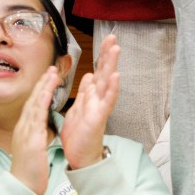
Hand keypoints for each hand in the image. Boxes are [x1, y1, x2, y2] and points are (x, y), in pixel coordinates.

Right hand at [9, 67, 58, 194]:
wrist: (22, 187)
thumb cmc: (28, 171)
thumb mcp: (31, 149)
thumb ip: (34, 136)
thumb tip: (39, 129)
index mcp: (24, 129)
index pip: (32, 104)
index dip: (40, 89)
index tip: (47, 78)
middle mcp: (23, 127)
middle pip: (32, 99)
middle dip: (42, 82)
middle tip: (51, 68)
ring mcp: (25, 132)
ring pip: (34, 104)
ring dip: (43, 87)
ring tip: (52, 74)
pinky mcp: (31, 138)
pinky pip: (37, 117)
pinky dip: (41, 103)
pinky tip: (47, 93)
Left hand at [61, 34, 120, 169]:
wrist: (80, 157)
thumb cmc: (80, 134)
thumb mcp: (78, 108)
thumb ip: (85, 92)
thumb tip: (89, 75)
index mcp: (91, 96)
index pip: (98, 71)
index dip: (101, 56)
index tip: (107, 39)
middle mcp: (98, 99)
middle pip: (104, 73)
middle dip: (108, 55)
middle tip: (113, 37)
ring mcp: (100, 107)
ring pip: (107, 83)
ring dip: (112, 66)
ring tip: (116, 49)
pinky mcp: (99, 118)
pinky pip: (107, 102)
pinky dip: (112, 89)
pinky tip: (116, 77)